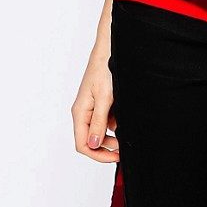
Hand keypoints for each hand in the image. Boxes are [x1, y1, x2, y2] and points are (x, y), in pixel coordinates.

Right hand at [71, 46, 118, 162]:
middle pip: (91, 140)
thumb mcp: (105, 98)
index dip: (99, 155)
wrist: (110, 50)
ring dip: (112, 135)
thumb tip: (94, 144)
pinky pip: (105, 119)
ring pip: (99, 131)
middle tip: (124, 148)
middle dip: (107, 147)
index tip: (116, 156)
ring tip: (127, 131)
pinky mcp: (100, 103)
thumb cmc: (105, 71)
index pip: (83, 144)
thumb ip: (99, 122)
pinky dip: (115, 122)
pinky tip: (125, 117)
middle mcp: (83, 113)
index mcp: (80, 113)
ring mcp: (91, 108)